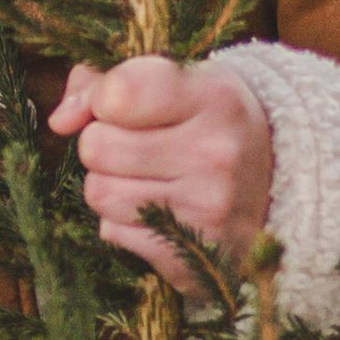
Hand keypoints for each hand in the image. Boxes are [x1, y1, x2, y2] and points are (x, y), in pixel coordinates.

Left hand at [47, 53, 272, 296]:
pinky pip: (111, 233)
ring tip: (146, 177)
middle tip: (137, 144)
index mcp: (215, 97)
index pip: (119, 93)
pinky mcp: (193, 256)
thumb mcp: (175, 83)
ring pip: (98, 193)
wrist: (279, 188)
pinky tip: (156, 210)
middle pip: (95, 147)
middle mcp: (216, 154)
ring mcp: (207, 211)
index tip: (122, 104)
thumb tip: (60, 120)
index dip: (103, 98)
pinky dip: (122, 222)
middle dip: (102, 143)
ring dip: (109, 184)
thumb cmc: (208, 123)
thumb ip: (104, 83)